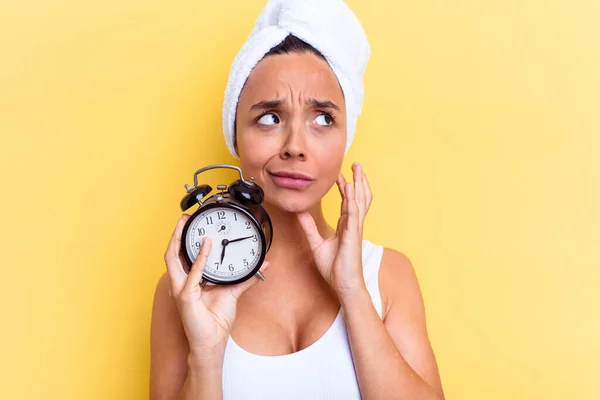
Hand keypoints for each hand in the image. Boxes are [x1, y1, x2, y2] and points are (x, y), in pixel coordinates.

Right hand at [164, 215, 269, 358]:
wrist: (213, 341)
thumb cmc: (217, 319)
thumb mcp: (234, 292)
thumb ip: (246, 278)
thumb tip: (263, 266)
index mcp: (189, 280)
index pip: (182, 255)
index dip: (183, 239)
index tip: (190, 224)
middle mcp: (181, 283)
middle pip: (172, 254)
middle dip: (176, 234)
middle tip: (184, 219)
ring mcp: (180, 290)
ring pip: (173, 260)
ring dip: (178, 241)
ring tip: (184, 226)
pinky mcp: (185, 298)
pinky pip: (191, 275)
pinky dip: (198, 260)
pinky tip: (205, 248)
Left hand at [297, 162, 372, 297]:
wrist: (343, 284)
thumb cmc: (335, 268)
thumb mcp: (316, 244)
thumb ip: (309, 227)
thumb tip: (300, 213)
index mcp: (346, 226)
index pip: (347, 202)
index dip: (345, 187)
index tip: (340, 175)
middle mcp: (353, 224)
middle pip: (358, 197)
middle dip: (358, 179)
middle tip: (356, 164)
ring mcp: (355, 228)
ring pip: (359, 200)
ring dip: (359, 183)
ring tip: (358, 169)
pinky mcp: (353, 234)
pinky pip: (353, 213)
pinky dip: (352, 199)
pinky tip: (350, 187)